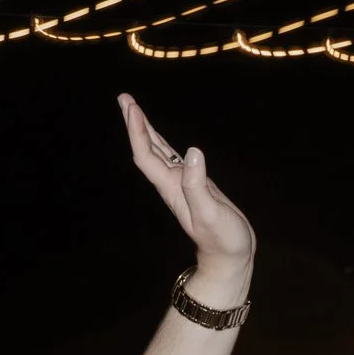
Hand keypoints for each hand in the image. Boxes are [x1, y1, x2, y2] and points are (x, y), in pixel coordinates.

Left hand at [118, 92, 253, 300]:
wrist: (229, 256)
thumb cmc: (222, 239)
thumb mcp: (210, 213)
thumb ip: (199, 186)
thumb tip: (193, 153)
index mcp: (171, 188)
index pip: (146, 156)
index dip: (138, 131)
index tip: (132, 108)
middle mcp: (171, 184)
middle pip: (146, 149)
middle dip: (135, 124)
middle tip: (124, 98)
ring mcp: (181, 184)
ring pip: (157, 152)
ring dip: (145, 130)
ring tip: (135, 109)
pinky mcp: (193, 185)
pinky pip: (172, 158)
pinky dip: (162, 143)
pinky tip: (160, 137)